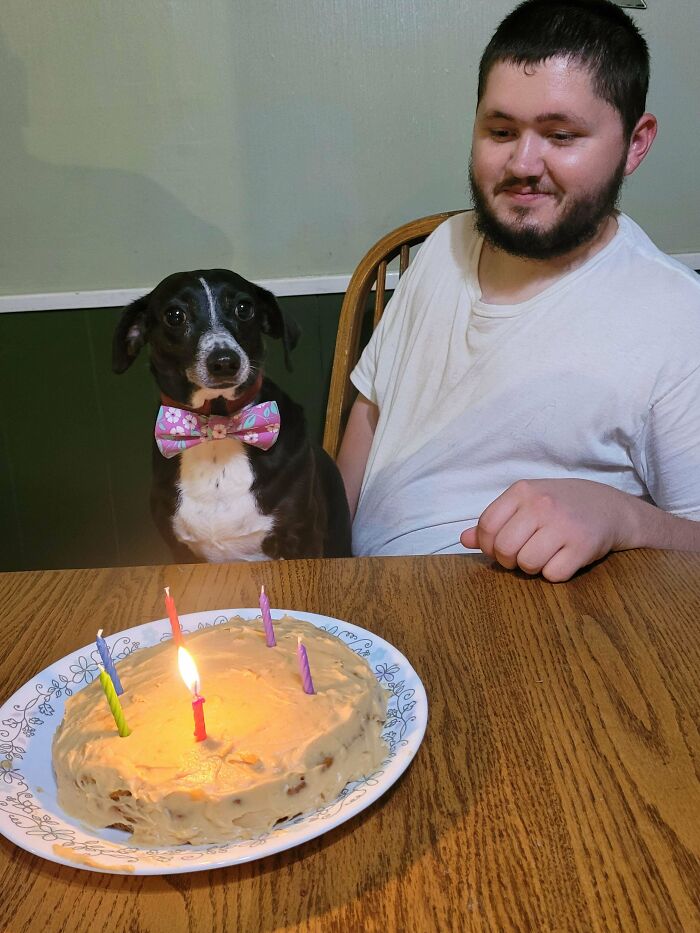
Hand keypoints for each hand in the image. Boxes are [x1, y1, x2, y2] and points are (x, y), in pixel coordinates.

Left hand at [460, 479, 640, 581]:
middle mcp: (542, 505)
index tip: (500, 547)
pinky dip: (554, 573)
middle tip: (523, 554)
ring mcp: (563, 525)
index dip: (488, 545)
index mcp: (522, 491)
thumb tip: (464, 540)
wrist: (611, 507)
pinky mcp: (583, 546)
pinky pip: (553, 574)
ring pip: (527, 564)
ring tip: (543, 555)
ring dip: (532, 568)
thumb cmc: (560, 506)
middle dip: (509, 560)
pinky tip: (562, 559)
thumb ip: (495, 521)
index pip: (487, 526)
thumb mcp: (526, 504)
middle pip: (504, 548)